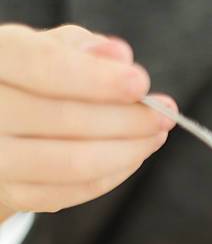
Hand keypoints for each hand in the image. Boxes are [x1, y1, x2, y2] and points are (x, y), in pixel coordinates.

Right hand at [0, 23, 176, 220]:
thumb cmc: (30, 81)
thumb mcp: (47, 51)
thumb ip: (81, 49)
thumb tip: (119, 56)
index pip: (42, 66)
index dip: (97, 78)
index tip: (141, 83)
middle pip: (66, 119)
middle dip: (128, 119)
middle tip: (165, 115)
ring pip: (75, 163)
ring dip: (129, 150)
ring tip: (155, 135)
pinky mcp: (15, 194)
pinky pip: (76, 191)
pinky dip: (115, 172)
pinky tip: (134, 154)